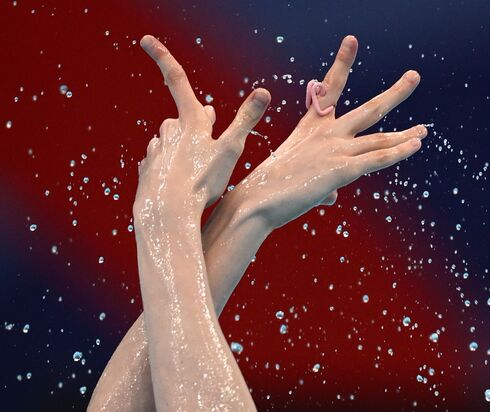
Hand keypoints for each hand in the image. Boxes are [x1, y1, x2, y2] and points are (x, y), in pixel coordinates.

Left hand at [133, 34, 270, 225]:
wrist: (168, 213)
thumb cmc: (202, 183)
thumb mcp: (230, 151)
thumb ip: (245, 121)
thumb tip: (264, 92)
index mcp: (189, 121)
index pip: (177, 79)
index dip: (162, 56)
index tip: (145, 40)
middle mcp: (168, 131)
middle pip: (180, 120)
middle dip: (192, 123)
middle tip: (207, 125)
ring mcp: (155, 151)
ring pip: (168, 142)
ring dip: (180, 148)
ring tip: (194, 167)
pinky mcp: (148, 171)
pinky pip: (160, 164)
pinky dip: (170, 169)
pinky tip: (179, 182)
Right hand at [230, 35, 426, 230]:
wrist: (254, 201)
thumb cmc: (267, 190)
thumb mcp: (296, 179)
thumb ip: (322, 184)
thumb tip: (332, 196)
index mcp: (311, 127)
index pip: (330, 89)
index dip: (342, 63)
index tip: (352, 41)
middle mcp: (327, 133)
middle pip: (369, 109)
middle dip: (394, 94)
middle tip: (414, 77)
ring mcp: (335, 149)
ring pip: (379, 138)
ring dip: (405, 134)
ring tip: (425, 130)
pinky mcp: (341, 170)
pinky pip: (377, 159)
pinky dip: (398, 152)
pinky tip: (416, 144)